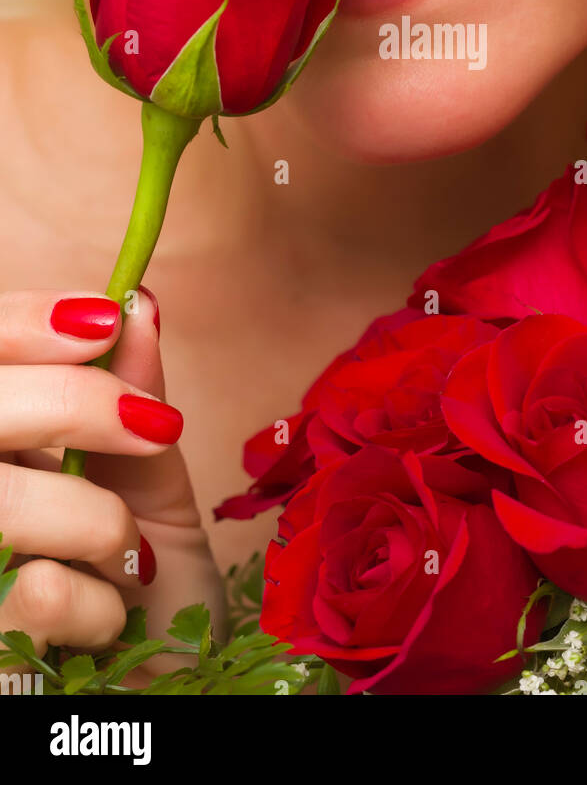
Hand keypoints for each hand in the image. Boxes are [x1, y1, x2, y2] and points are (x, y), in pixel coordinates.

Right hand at [0, 288, 224, 668]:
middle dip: (74, 400)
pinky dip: (95, 601)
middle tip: (153, 424)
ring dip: (90, 518)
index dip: (21, 322)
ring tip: (125, 551)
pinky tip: (102, 624)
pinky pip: (32, 589)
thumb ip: (134, 393)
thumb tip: (136, 302)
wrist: (163, 685)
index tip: (102, 318)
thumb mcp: (150, 478)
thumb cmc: (147, 581)